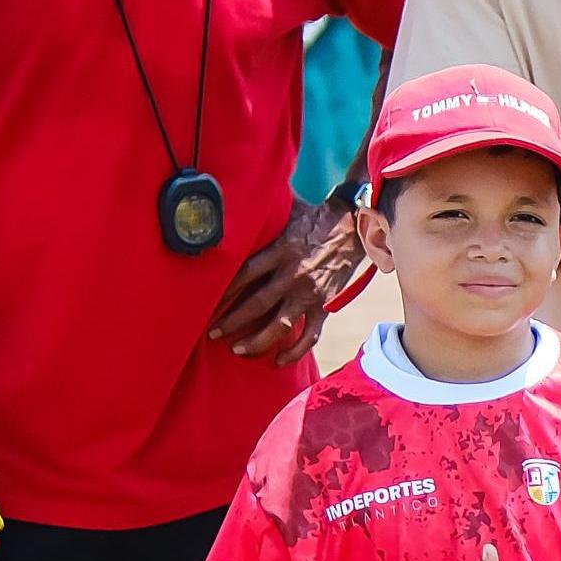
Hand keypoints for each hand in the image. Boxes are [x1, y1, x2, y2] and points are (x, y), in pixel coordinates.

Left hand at [206, 198, 368, 362]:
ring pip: (280, 325)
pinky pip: (310, 335)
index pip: (245, 274)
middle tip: (212, 334)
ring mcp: (310, 293)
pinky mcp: (325, 305)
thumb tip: (237, 200)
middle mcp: (293, 274)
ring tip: (238, 350)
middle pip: (256, 303)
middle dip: (231, 321)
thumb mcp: (287, 210)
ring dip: (257, 341)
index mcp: (281, 250)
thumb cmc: (315, 217)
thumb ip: (263, 213)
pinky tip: (279, 360)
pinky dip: (295, 351)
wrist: (354, 227)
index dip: (224, 290)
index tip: (206, 302)